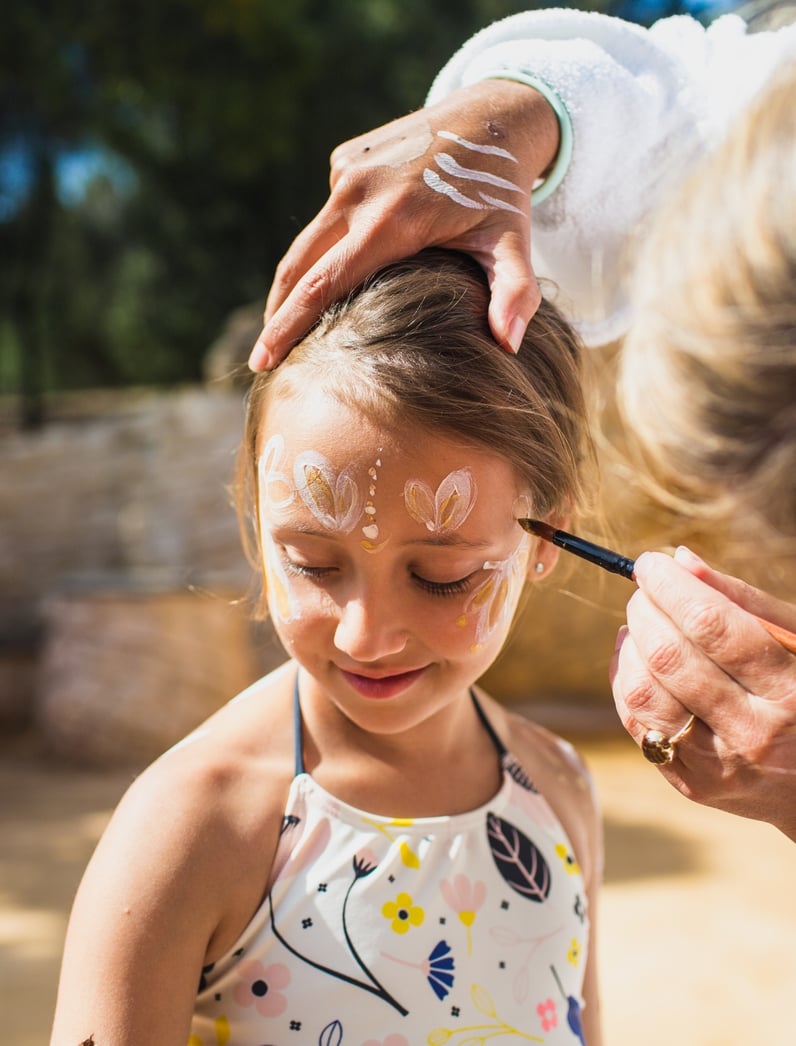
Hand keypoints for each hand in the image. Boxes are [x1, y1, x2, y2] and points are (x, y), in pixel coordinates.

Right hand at [249, 78, 559, 369]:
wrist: (492, 115)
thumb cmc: (503, 191)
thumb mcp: (515, 243)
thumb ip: (514, 294)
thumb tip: (509, 348)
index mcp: (391, 220)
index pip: (323, 285)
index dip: (288, 327)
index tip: (263, 362)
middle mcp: (358, 194)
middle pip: (297, 267)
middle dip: (276, 316)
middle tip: (262, 361)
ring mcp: (347, 173)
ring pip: (308, 242)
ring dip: (293, 284)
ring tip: (285, 325)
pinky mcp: (345, 161)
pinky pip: (330, 214)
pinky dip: (330, 244)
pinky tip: (350, 261)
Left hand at [610, 546, 795, 840]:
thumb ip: (744, 600)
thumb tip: (680, 560)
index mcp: (791, 691)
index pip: (712, 626)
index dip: (671, 587)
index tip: (651, 563)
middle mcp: (753, 733)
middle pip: (669, 657)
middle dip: (644, 610)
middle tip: (644, 590)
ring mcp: (718, 766)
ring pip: (642, 692)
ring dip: (630, 644)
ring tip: (641, 623)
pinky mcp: (690, 783)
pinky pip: (636, 722)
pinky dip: (625, 679)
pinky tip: (636, 657)